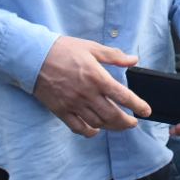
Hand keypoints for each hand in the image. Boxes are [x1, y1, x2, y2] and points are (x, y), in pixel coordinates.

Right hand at [32, 36, 146, 136]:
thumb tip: (133, 60)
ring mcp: (73, 104)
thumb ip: (114, 56)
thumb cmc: (63, 50)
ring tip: (118, 125)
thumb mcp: (91, 47)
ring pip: (97, 123)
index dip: (137, 105)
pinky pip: (78, 127)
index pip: (123, 96)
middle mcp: (87, 94)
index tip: (146, 111)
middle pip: (112, 115)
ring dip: (111, 127)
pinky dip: (89, 132)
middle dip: (126, 122)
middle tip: (133, 122)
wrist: (34, 56)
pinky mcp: (61, 110)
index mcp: (97, 77)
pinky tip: (96, 129)